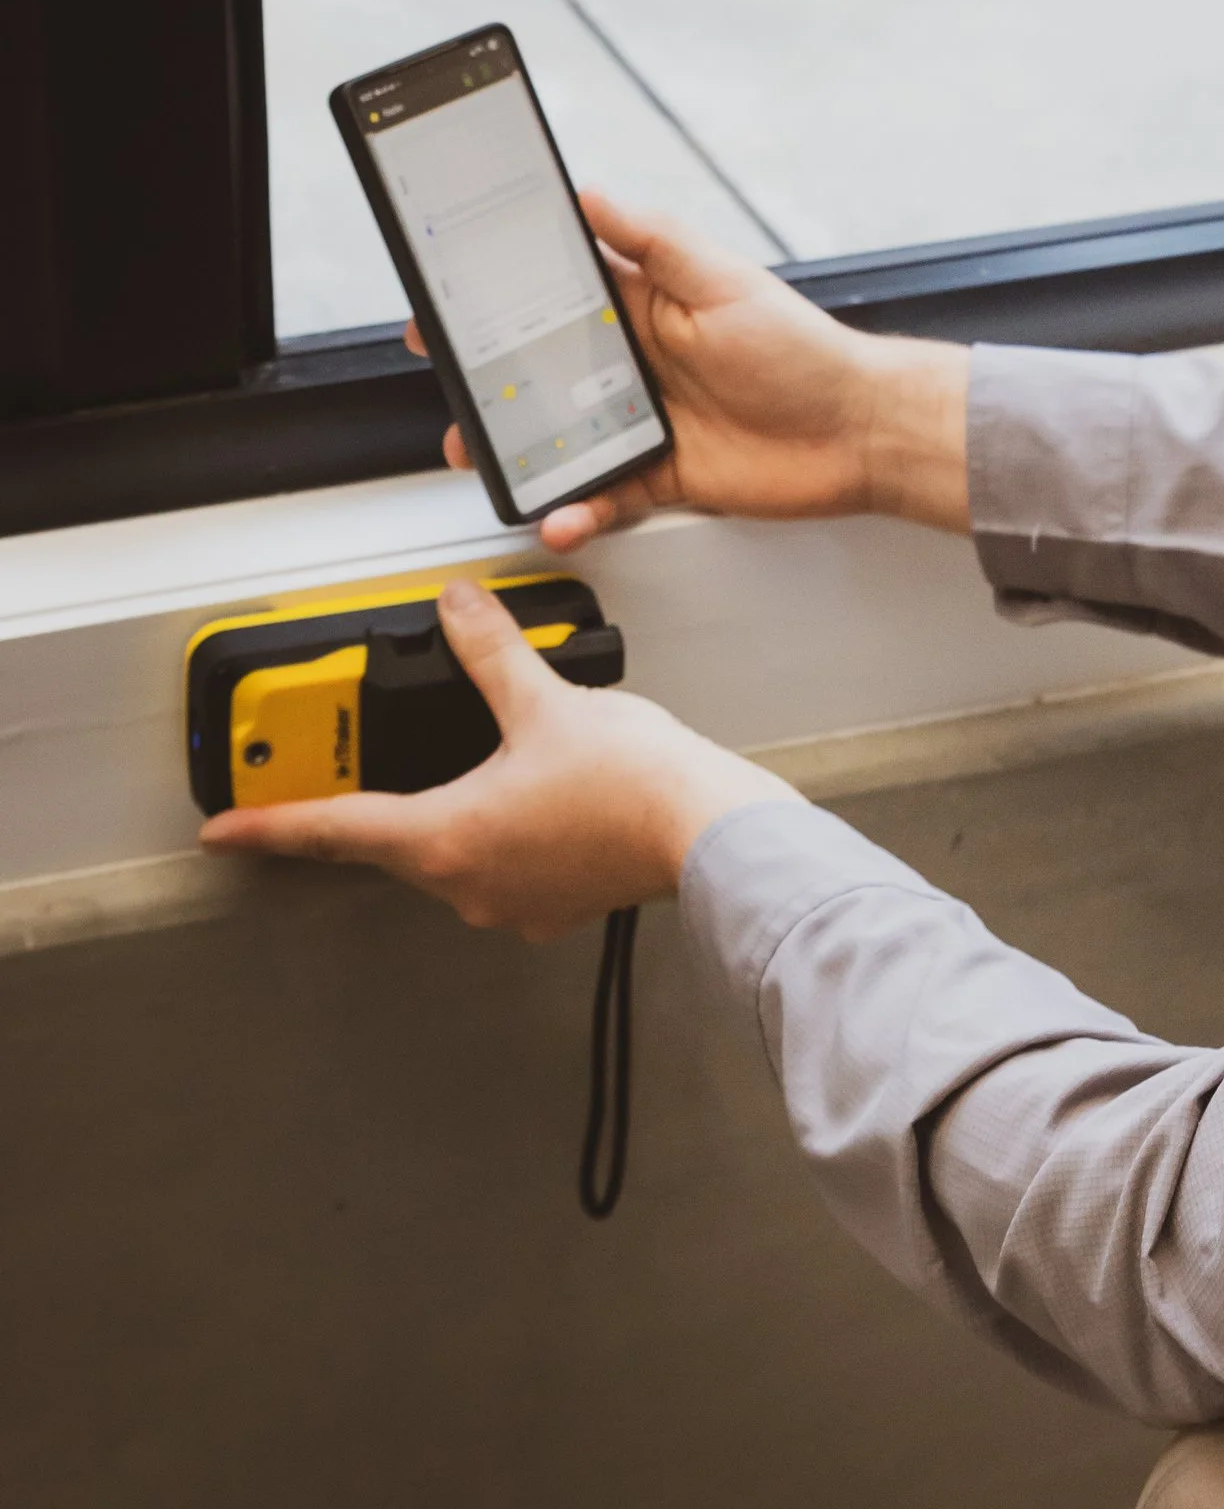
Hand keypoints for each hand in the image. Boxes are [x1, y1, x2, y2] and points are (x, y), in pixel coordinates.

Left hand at [201, 575, 784, 938]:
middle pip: (395, 839)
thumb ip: (490, 652)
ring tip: (473, 762)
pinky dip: (502, 828)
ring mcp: (515, 900)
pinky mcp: (558, 899)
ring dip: (449, 811)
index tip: (225, 831)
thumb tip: (459, 608)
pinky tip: (533, 792)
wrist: (713, 833)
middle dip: (377, 801)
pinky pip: (505, 862)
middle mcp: (472, 883)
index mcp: (449, 839)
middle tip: (353, 767)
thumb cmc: (635, 784)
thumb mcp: (547, 700)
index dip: (270, 828)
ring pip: (453, 852)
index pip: (334, 831)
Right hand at [410, 191, 971, 548]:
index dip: (497, 301)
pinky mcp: (661, 477)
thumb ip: (653, 240)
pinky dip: (576, 510)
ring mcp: (645, 423)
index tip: (445, 307)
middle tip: (451, 395)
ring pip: (560, 440)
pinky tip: (561, 515)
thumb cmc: (804, 350)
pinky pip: (603, 497)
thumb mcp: (723, 281)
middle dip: (489, 387)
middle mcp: (635, 363)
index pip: (553, 295)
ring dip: (518, 455)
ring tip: (483, 461)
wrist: (860, 433)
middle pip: (542, 374)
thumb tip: (591, 195)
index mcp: (643, 306)